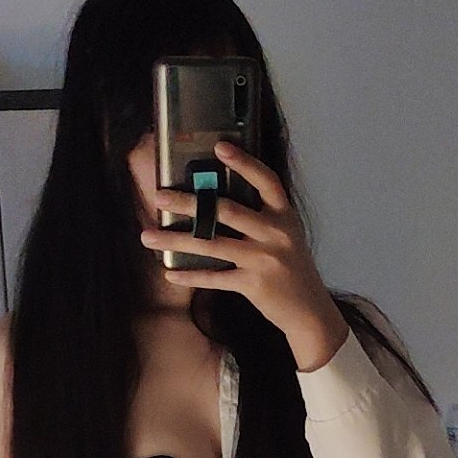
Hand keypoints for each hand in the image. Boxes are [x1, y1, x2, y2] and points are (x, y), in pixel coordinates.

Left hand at [140, 141, 345, 352]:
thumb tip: (217, 200)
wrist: (309, 310)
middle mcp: (275, 233)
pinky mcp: (253, 285)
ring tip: (147, 236)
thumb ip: (262, 216)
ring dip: (176, 240)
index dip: (244, 163)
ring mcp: (263, 259)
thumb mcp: (286, 235)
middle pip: (226, 210)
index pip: (266, 181)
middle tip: (160, 196)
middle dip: (190, 203)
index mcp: (284, 215)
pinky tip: (169, 273)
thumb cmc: (291, 268)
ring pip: (212, 244)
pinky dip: (190, 276)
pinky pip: (215, 278)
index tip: (220, 147)